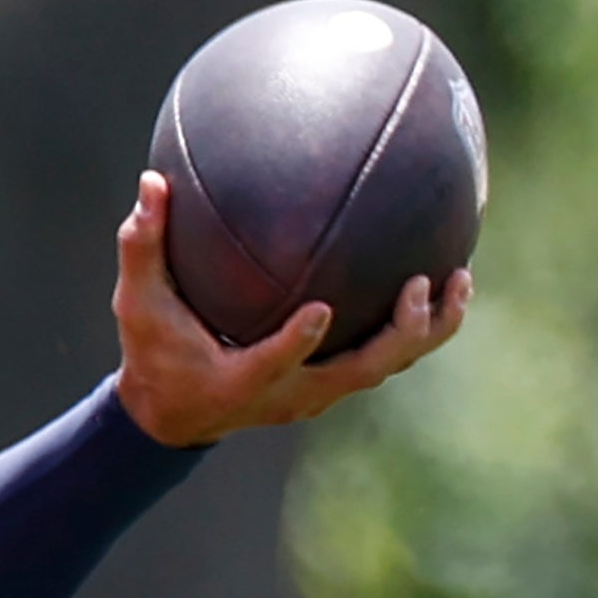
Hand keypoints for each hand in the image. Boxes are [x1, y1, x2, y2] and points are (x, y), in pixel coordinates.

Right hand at [110, 172, 469, 447]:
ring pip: (384, 367)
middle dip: (399, 333)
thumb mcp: (138, 303)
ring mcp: (317, 393)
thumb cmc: (155, 352)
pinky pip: (383, 356)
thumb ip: (143, 246)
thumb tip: (152, 182)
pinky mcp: (330, 385)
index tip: (322, 310)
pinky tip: (437, 282)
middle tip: (420, 283)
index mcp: (242, 380)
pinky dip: (414, 326)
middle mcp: (291, 394)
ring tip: (459, 281)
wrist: (173, 415)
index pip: (275, 363)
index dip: (299, 343)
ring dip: (425, 331)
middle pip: (361, 371)